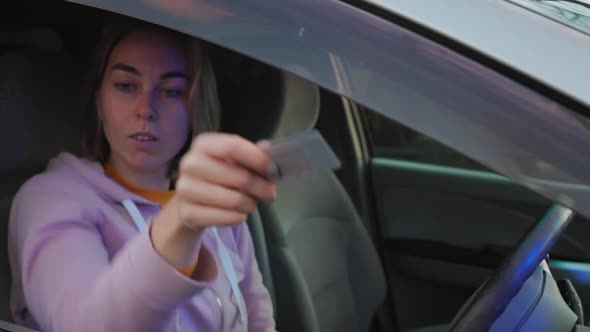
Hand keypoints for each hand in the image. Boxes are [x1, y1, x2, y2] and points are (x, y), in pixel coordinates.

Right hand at [149, 133, 275, 276]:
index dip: (258, 159)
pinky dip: (239, 217)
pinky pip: (226, 218)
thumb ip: (253, 154)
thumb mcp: (234, 160)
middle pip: (239, 177)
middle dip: (262, 187)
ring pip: (235, 200)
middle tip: (270, 193)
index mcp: (203, 145)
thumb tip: (268, 148)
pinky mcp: (188, 214)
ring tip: (251, 203)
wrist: (191, 200)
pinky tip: (239, 213)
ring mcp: (185, 190)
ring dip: (250, 204)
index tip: (273, 170)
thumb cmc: (219, 176)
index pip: (233, 147)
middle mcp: (190, 164)